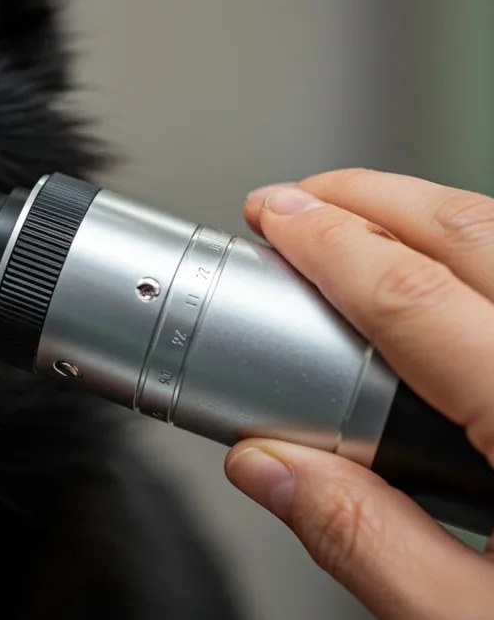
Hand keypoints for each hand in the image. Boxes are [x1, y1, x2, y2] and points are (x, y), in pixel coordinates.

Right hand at [225, 169, 493, 619]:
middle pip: (486, 236)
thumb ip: (365, 542)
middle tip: (305, 198)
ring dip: (442, 217)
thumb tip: (269, 467)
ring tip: (370, 222)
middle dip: (379, 199)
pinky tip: (467, 277)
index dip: (330, 244)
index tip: (275, 217)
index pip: (418, 299)